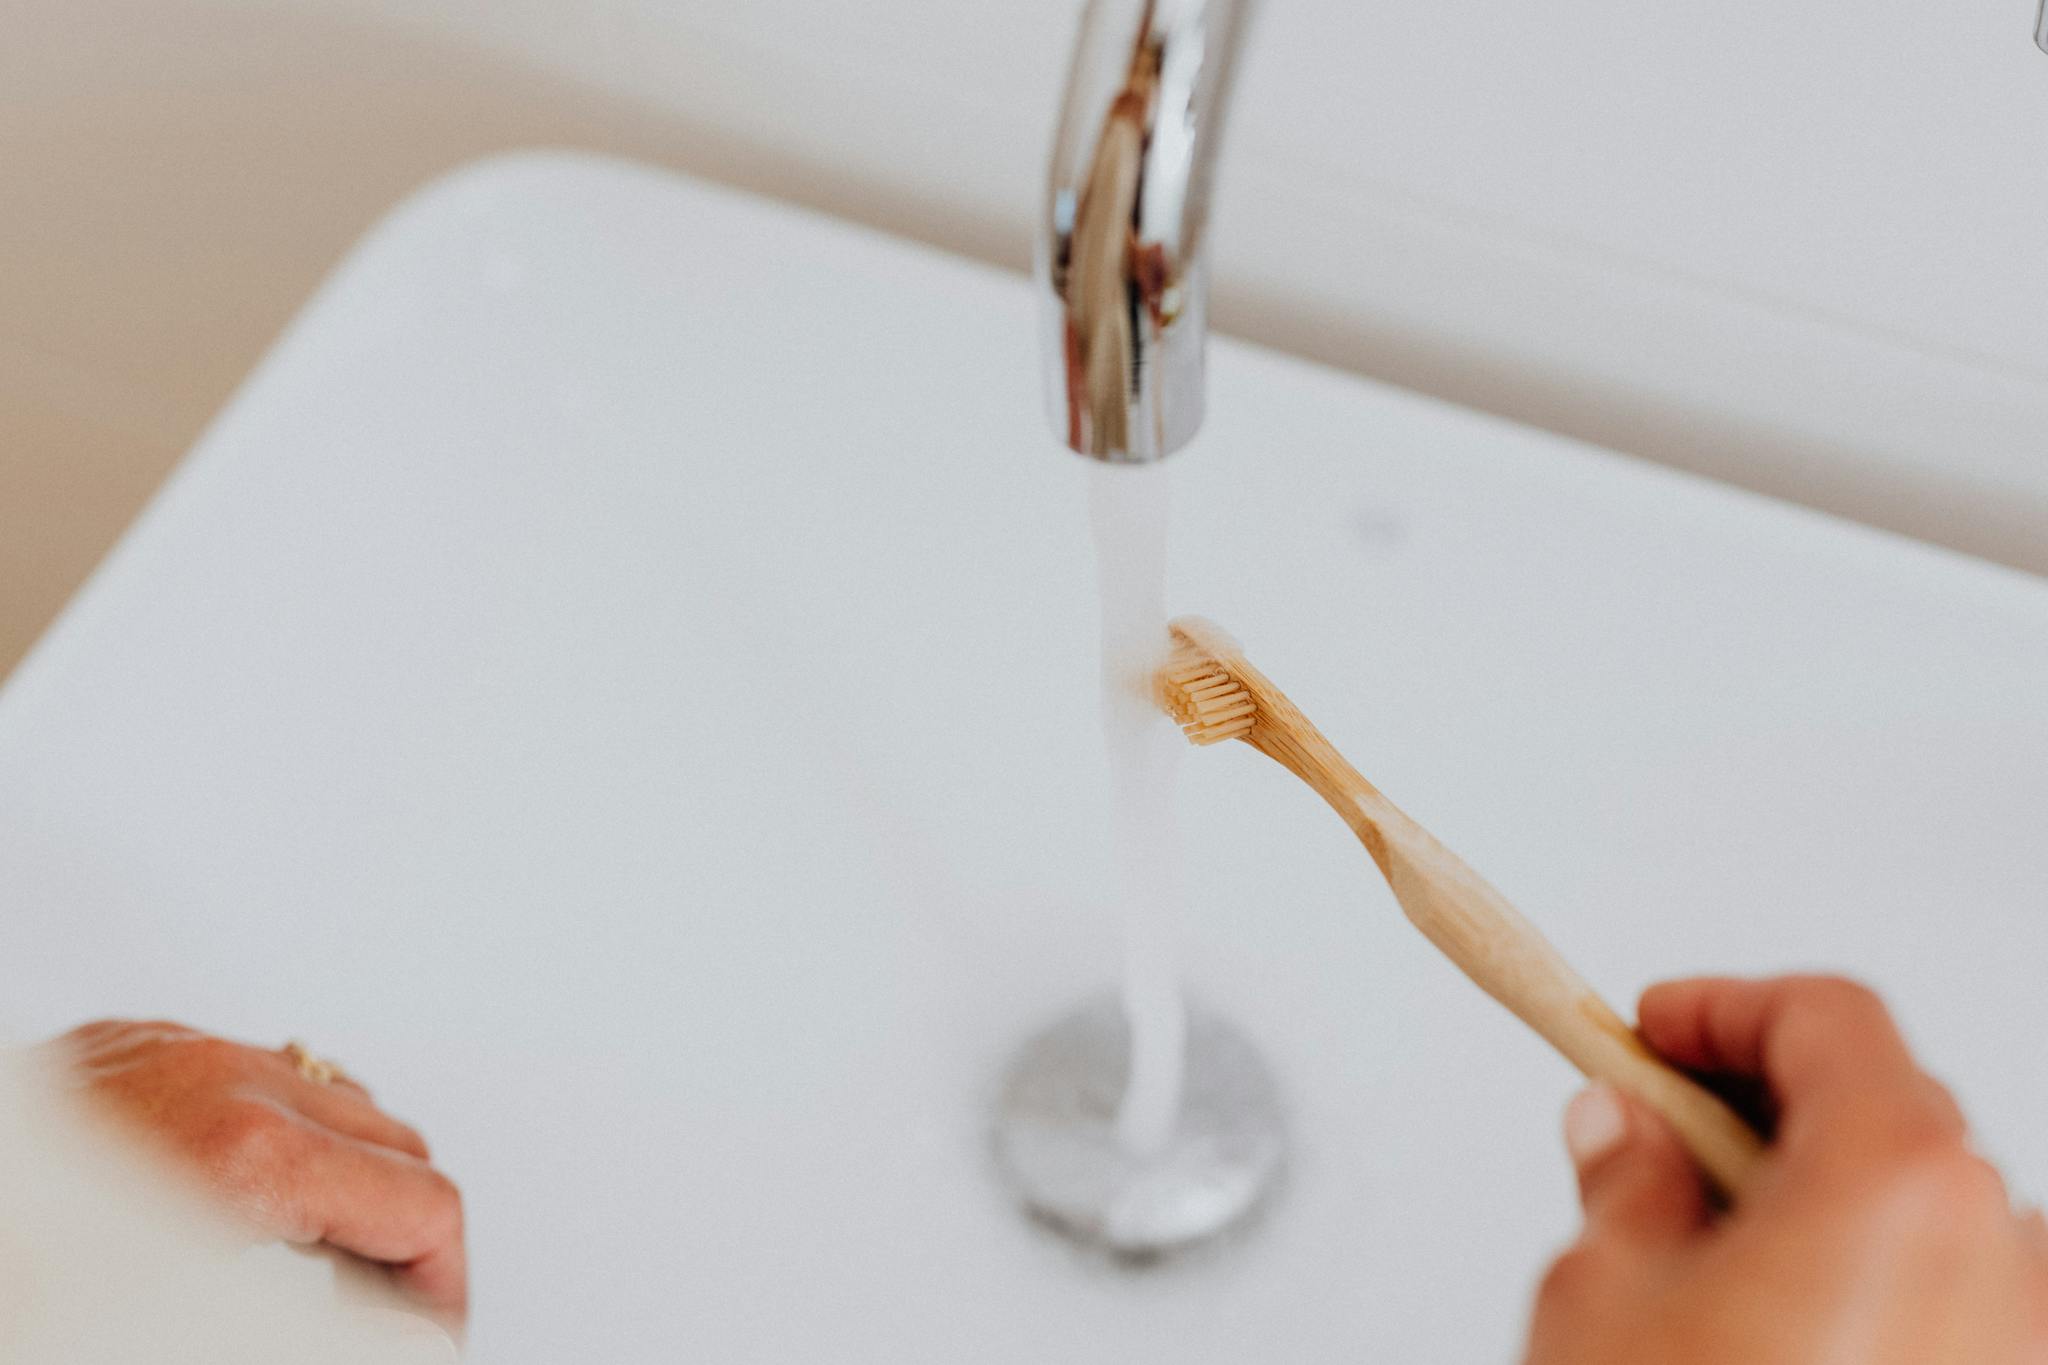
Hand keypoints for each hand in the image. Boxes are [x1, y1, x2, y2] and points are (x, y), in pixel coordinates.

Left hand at [47, 1020, 465, 1322]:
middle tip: (383, 1320)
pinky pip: (243, 1073)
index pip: (422, 1204)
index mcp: (245, 1151)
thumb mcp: (184, 1325)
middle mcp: (219, 1076)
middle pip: (395, 1143)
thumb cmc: (15, 1273)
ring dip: (343, 1178)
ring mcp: (170, 1049)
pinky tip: (236, 1206)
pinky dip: (269, 1136)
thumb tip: (417, 1338)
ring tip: (316, 1270)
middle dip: (404, 1237)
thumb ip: (328, 1327)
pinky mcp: (125, 1042)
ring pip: (329, 1095)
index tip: (432, 1339)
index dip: (445, 1288)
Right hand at [1526, 976, 2047, 1364]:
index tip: (1654, 1028)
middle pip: (1888, 1112)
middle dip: (1765, 1104)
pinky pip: (1957, 1300)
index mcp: (1902, 1188)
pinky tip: (1777, 1324)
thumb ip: (1626, 1184)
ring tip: (1708, 1246)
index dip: (1723, 1009)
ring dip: (1823, 1197)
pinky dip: (1875, 1281)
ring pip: (1926, 1214)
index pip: (1830, 1019)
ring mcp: (2026, 1337)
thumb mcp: (1604, 1300)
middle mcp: (2004, 1254)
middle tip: (1660, 1122)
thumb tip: (1625, 1137)